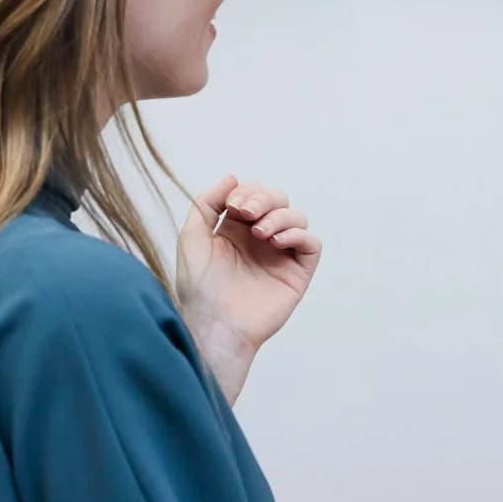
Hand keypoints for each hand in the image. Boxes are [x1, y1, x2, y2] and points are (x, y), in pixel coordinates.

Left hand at [177, 176, 320, 401]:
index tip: (232, 206)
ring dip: (279, 216)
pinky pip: (311, 243)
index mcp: (236, 230)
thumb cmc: (198, 288)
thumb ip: (206, 204)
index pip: (253, 195)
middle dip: (263, 199)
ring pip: (297, 217)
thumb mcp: (192, 238)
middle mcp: (261, 240)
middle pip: (278, 200)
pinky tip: (276, 242)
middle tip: (246, 214)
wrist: (214, 324)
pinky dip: (298, 234)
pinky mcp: (297, 273)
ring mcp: (281, 255)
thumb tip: (232, 177)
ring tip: (260, 234)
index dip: (247, 192)